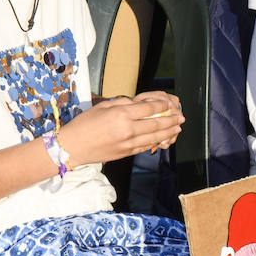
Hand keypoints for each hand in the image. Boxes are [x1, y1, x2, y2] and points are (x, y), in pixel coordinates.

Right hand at [58, 95, 184, 165]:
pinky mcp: (128, 153)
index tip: (168, 103)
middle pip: (156, 123)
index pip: (149, 108)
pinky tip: (163, 138)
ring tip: (177, 128)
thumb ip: (123, 103)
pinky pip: (146, 146)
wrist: (73, 146)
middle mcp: (128, 128)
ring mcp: (129, 143)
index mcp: (121, 113)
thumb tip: (140, 103)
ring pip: (155, 136)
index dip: (162, 105)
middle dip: (171, 119)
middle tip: (181, 117)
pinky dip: (157, 141)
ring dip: (169, 132)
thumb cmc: (85, 124)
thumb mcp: (103, 106)